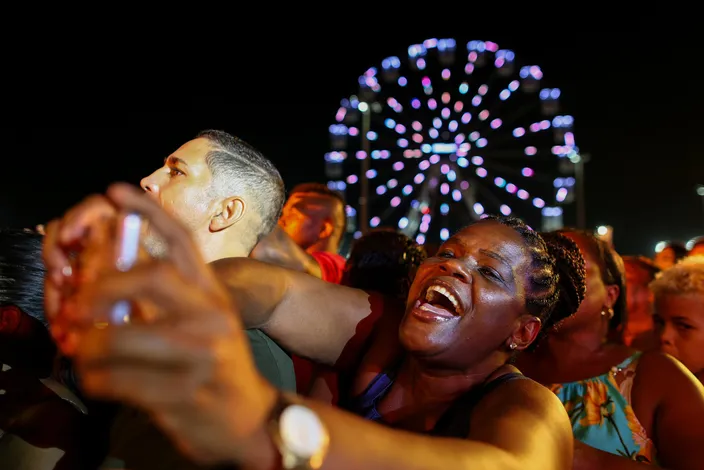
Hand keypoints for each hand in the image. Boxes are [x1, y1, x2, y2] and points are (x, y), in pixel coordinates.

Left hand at [47, 184, 277, 464]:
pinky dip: (96, 380)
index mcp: (213, 294)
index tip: (115, 192)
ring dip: (89, 345)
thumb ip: (170, 297)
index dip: (148, 211)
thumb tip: (110, 275)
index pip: (182, 240)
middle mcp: (211, 315)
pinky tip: (97, 380)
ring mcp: (201, 354)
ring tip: (81, 352)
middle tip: (76, 306)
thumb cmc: (218, 365)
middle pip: (151, 275)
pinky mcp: (184, 392)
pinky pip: (121, 380)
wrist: (251, 418)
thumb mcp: (205, 321)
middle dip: (101, 287)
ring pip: (124, 335)